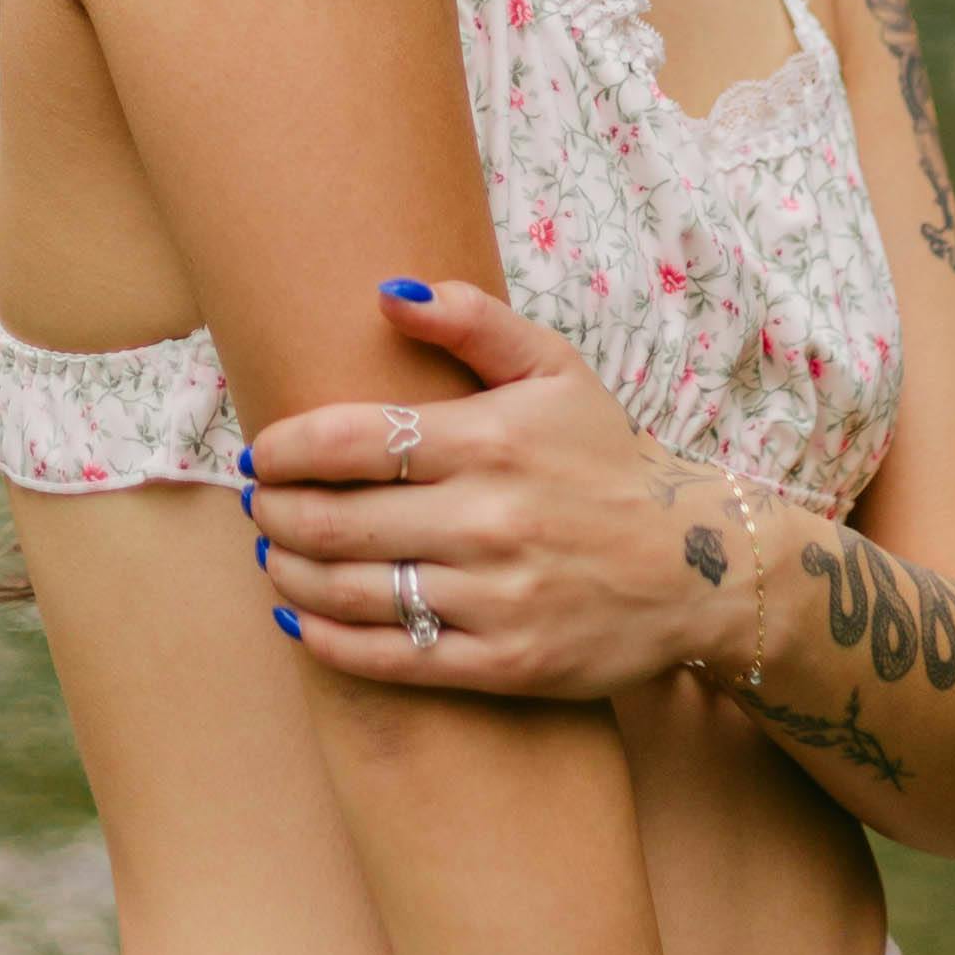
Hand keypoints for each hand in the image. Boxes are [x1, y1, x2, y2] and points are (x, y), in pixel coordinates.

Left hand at [246, 278, 742, 695]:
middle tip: (258, 505)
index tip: (262, 453)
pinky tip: (302, 619)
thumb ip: (472, 319)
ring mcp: (496, 597)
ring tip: (274, 557)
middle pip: (336, 521)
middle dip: (275, 513)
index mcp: (490, 440)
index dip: (285, 449)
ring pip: (353, 591)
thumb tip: (388, 292)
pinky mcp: (506, 663)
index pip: (349, 440)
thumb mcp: (554, 368)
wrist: (696, 565)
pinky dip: (330, 640)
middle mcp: (488, 519)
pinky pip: (393, 657)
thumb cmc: (606, 458)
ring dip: (290, 574)